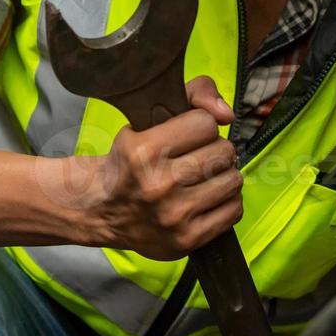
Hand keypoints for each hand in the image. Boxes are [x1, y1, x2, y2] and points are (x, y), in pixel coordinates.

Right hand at [87, 76, 241, 259]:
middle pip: (224, 151)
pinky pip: (233, 211)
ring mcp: (174, 216)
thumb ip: (193, 95)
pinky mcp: (187, 240)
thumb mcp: (145, 119)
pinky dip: (225, 201)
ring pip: (233, 180)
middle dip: (214, 150)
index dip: (201, 125)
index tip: (189, 134)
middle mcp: (159, 185)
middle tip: (196, 158)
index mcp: (144, 150)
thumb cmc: (129, 160)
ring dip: (222, 176)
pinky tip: (206, 198)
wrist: (101, 210)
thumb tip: (227, 114)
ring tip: (202, 178)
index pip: (207, 123)